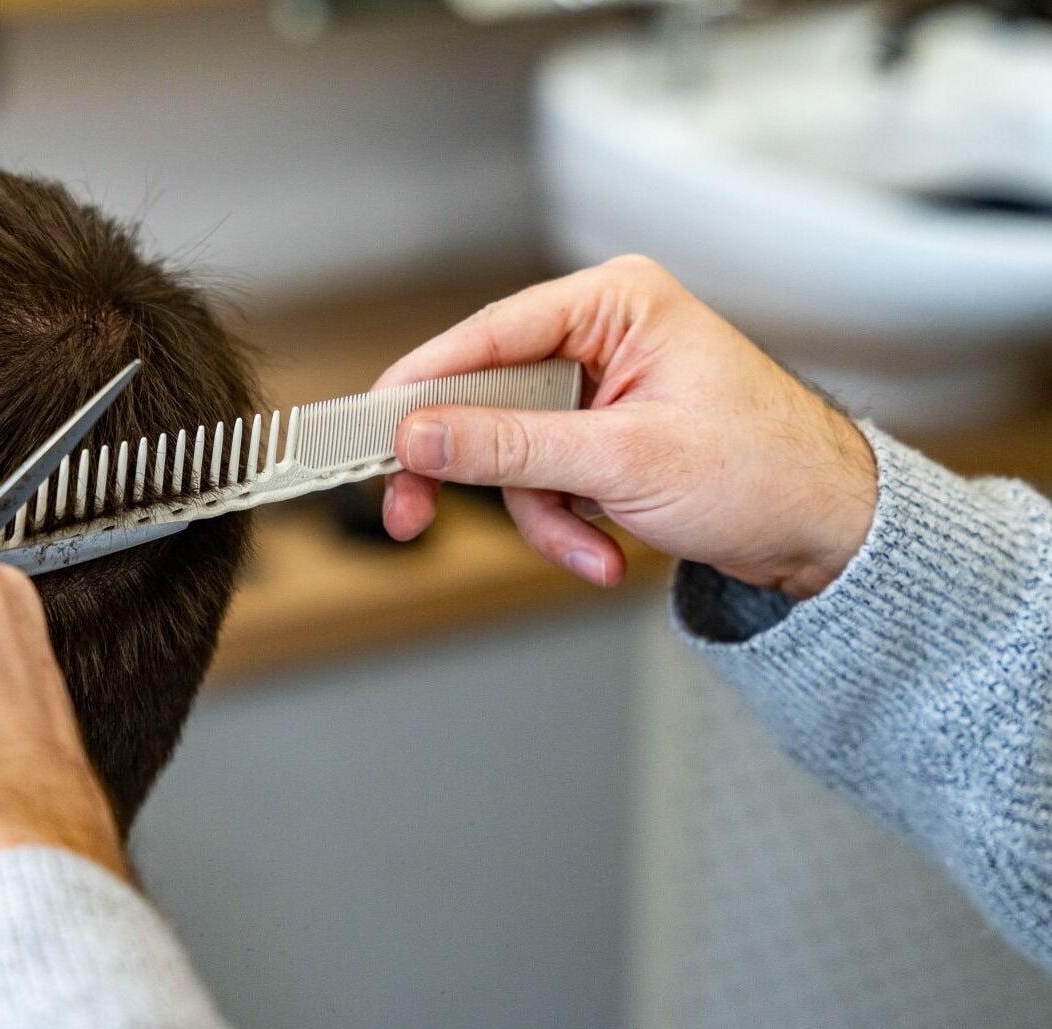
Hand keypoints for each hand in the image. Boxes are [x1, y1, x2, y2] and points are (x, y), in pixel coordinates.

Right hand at [376, 256, 876, 599]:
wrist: (831, 531)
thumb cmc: (765, 471)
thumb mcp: (622, 460)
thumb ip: (509, 446)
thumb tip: (419, 435)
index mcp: (614, 304)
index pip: (486, 334)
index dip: (419, 385)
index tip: (367, 428)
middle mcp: (601, 335)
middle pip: (486, 398)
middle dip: (475, 474)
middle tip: (410, 515)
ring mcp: (601, 389)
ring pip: (512, 455)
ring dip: (543, 518)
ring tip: (592, 552)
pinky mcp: (603, 437)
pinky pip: (546, 481)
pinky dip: (567, 526)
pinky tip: (607, 554)